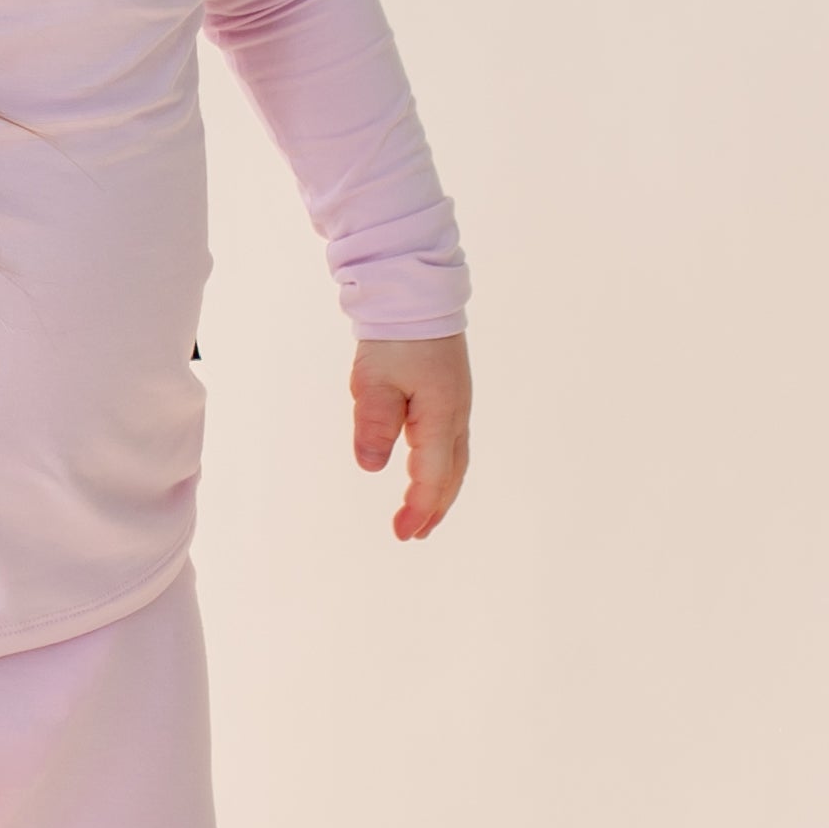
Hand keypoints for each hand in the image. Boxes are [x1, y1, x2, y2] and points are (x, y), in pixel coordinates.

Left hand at [349, 334, 470, 541]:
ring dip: (440, 488)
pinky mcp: (448, 393)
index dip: (417, 508)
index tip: (401, 533)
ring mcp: (456, 403)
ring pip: (454, 459)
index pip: (431, 477)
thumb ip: (374, 424)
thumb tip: (373, 466)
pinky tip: (427, 467)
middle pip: (450, 474)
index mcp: (440, 417)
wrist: (416, 294)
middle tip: (414, 533)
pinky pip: (449, 441)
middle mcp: (455, 415)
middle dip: (433, 506)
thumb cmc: (394, 336)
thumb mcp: (373, 382)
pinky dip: (441, 465)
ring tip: (424, 512)